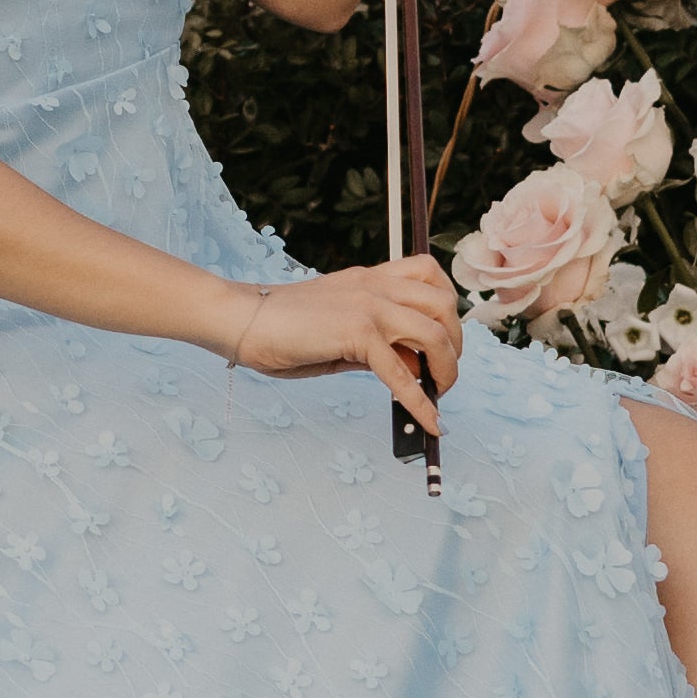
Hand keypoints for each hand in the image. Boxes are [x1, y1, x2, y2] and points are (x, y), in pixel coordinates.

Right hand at [221, 253, 462, 434]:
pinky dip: (420, 402)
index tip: (440, 340)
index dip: (444, 309)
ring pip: (435, 333)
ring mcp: (369, 306)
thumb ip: (374, 342)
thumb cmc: (280, 327)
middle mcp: (376, 285)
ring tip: (438, 393)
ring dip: (447, 369)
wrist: (241, 317)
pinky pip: (402, 373)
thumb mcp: (338, 328)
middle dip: (455, 342)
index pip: (429, 275)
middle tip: (443, 374)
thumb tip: (411, 368)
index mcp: (371, 277)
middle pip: (444, 304)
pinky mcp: (357, 333)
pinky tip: (429, 421)